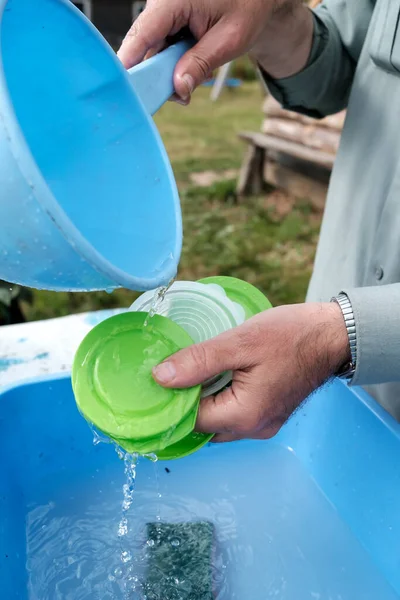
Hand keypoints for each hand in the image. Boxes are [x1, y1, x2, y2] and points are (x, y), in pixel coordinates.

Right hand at [117, 0, 312, 103]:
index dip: (130, 63)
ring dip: (169, 71)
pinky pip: (160, 47)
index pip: (143, 34)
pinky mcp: (166, 19)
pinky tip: (193, 66)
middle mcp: (162, 3)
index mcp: (174, 0)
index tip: (123, 88)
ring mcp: (162, 11)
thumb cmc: (247, 6)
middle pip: (145, 48)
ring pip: (152, 51)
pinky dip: (173, 62)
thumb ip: (201, 64)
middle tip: (183, 97)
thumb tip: (177, 88)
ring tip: (197, 77)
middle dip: (160, 76)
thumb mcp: (230, 40)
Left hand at [153, 303, 349, 441]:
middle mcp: (253, 429)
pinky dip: (219, 397)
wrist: (332, 335)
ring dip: (203, 399)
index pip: (191, 421)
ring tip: (192, 369)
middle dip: (185, 402)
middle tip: (172, 371)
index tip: (156, 378)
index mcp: (244, 417)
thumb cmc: (290, 335)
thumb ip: (198, 361)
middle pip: (203, 426)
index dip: (171, 400)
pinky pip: (233, 413)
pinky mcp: (268, 413)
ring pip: (217, 421)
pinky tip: (215, 374)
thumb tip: (160, 377)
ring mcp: (263, 424)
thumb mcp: (239, 342)